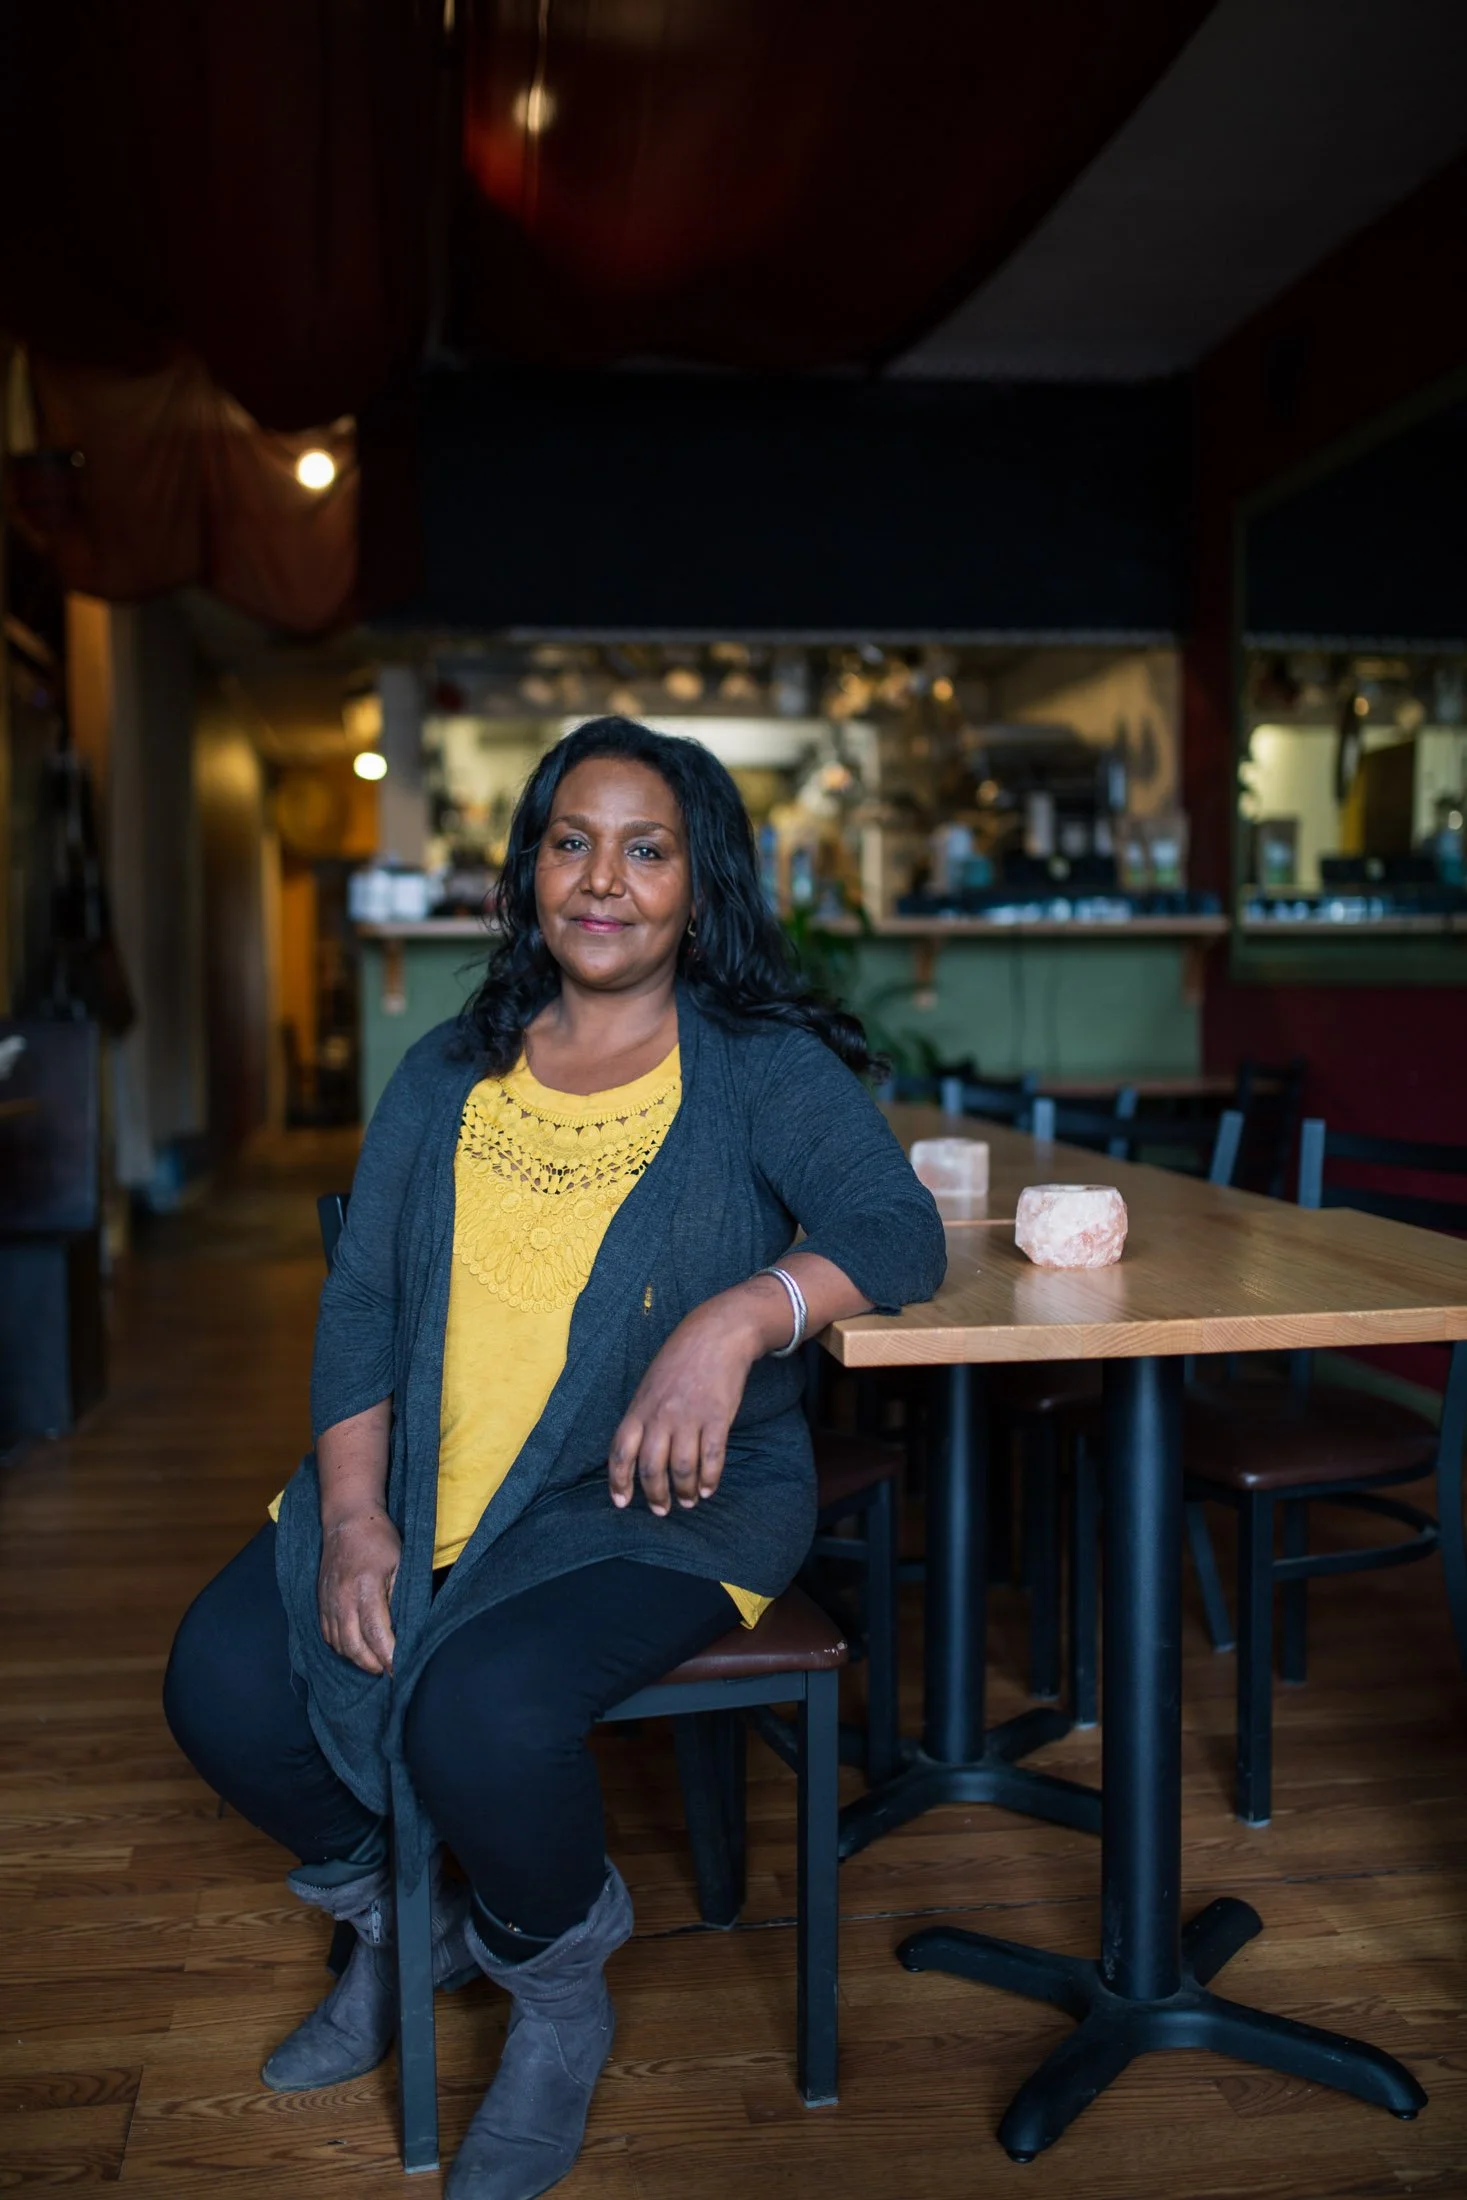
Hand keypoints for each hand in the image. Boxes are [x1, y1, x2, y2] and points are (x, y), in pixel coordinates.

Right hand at [317, 1509, 400, 1674]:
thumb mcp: (401, 1563)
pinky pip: (327, 1633)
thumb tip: (405, 1628)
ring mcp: (327, 1601)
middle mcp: (341, 1599)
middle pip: (353, 1645)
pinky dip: (341, 1647)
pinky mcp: (319, 1600)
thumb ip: (400, 1596)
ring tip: (374, 1663)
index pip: (375, 1633)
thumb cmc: (379, 1539)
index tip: (399, 1669)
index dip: (387, 1656)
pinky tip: (354, 1648)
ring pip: (338, 1643)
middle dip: (371, 1664)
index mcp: (365, 1588)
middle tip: (387, 1671)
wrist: (346, 1519)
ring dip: (356, 1658)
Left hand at [608, 1296, 762, 1516]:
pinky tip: (709, 1489)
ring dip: (685, 1491)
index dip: (619, 1481)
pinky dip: (709, 1479)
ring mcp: (689, 1417)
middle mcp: (660, 1416)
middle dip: (655, 1495)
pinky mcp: (716, 1418)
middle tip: (662, 1510)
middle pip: (651, 1468)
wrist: (716, 1334)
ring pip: (681, 1468)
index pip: (621, 1452)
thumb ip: (643, 1416)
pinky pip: (711, 1458)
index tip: (621, 1502)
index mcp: (639, 1408)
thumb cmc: (680, 1359)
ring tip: (689, 1501)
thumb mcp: (650, 1384)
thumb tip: (638, 1452)